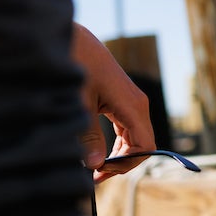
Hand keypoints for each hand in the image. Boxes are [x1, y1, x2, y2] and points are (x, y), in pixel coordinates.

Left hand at [70, 23, 155, 182]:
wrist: (71, 40)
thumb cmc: (75, 67)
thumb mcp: (79, 104)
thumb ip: (88, 135)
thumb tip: (94, 164)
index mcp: (133, 105)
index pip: (145, 146)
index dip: (126, 165)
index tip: (100, 172)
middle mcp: (137, 104)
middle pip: (142, 145)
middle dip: (121, 164)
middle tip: (94, 175)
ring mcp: (131, 102)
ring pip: (135, 139)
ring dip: (118, 156)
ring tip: (95, 167)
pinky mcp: (121, 101)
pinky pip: (127, 129)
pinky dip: (116, 144)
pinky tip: (97, 151)